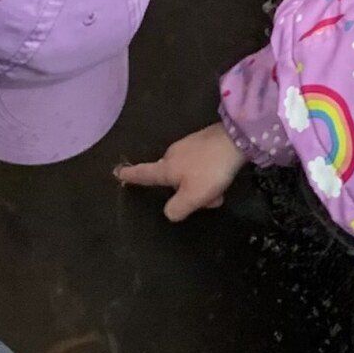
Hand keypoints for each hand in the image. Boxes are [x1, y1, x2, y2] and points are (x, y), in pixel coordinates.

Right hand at [115, 124, 245, 222]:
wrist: (236, 140)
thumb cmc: (210, 170)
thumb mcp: (192, 196)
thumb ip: (176, 209)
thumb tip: (170, 212)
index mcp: (166, 168)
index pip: (143, 174)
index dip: (130, 176)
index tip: (117, 172)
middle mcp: (172, 155)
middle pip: (173, 180)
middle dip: (187, 193)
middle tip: (207, 200)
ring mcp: (188, 146)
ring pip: (190, 174)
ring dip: (202, 187)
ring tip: (220, 191)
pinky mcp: (204, 142)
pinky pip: (201, 165)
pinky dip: (209, 176)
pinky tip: (223, 178)